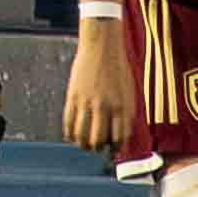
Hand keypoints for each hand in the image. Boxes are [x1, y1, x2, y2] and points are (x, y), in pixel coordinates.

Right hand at [62, 18, 132, 157]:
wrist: (102, 46)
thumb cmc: (118, 68)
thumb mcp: (129, 91)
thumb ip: (125, 113)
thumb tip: (120, 135)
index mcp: (122, 106)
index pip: (119, 138)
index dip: (115, 148)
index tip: (113, 150)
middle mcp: (105, 106)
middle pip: (98, 140)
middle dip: (97, 149)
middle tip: (97, 148)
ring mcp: (87, 102)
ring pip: (81, 135)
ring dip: (82, 144)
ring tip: (84, 144)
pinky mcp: (73, 96)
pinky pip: (68, 122)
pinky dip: (69, 133)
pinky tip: (72, 135)